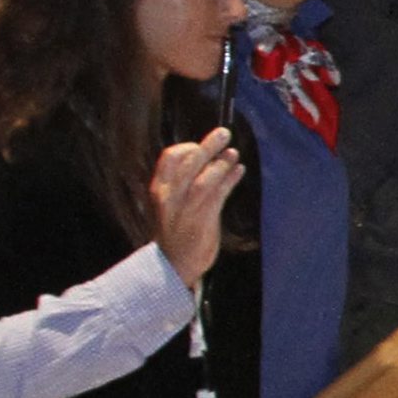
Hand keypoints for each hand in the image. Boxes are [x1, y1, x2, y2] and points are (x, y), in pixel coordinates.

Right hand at [147, 130, 245, 288]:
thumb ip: (180, 184)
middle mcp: (169, 197)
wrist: (171, 265)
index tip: (199, 145)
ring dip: (222, 163)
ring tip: (234, 153)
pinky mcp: (202, 220)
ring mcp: (186, 209)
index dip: (186, 147)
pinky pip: (219, 195)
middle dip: (207, 146)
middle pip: (189, 164)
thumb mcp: (168, 204)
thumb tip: (203, 159)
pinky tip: (239, 170)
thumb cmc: (173, 231)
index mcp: (158, 190)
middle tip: (224, 133)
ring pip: (205, 179)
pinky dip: (230, 180)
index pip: (168, 159)